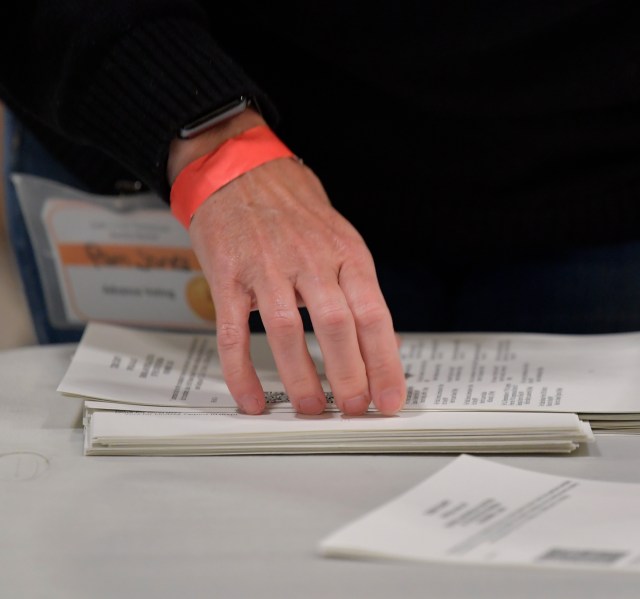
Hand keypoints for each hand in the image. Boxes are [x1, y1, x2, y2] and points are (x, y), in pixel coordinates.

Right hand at [169, 115, 405, 416]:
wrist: (242, 170)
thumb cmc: (297, 214)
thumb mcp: (342, 243)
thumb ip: (359, 294)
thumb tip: (385, 348)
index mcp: (347, 255)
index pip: (374, 315)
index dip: (385, 361)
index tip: (391, 398)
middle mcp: (311, 260)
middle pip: (337, 324)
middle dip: (349, 374)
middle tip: (354, 409)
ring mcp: (267, 267)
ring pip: (286, 329)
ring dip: (301, 376)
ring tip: (311, 408)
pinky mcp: (228, 275)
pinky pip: (233, 331)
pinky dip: (242, 370)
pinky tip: (252, 398)